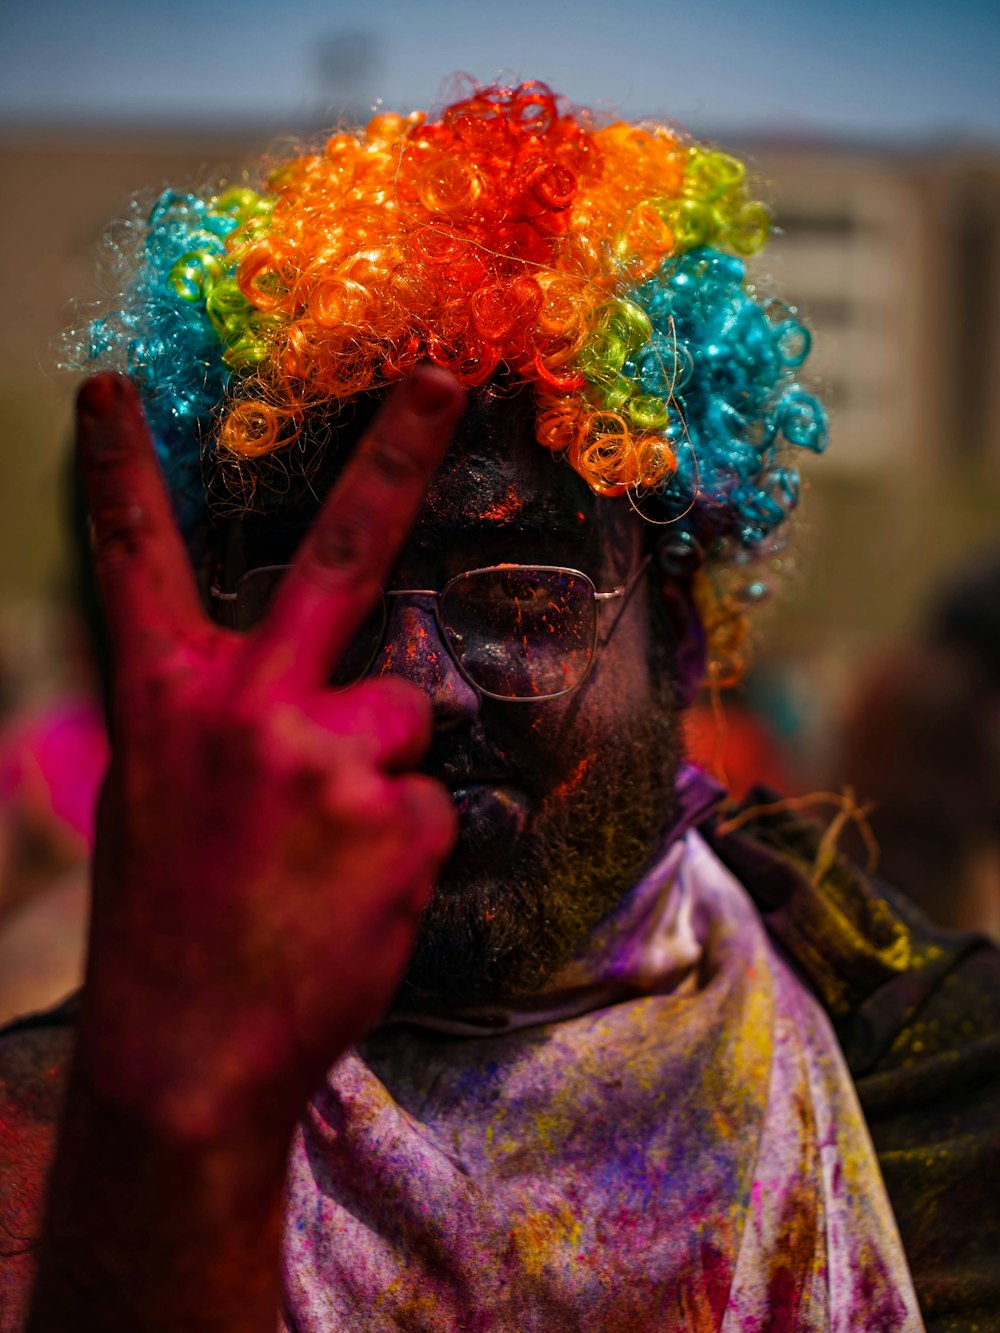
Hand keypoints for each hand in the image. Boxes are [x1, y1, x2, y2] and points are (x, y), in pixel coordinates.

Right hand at [74, 367, 464, 1143]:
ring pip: (405, 717)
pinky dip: (406, 843)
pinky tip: (355, 893)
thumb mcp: (152, 798)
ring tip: (325, 852)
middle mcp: (248, 704)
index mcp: (166, 700)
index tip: (115, 392)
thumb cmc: (167, 921)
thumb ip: (207, 722)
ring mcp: (330, 755)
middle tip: (446, 376)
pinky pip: (431, 803)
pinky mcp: (400, 817)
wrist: (186, 1056)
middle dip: (397, 450)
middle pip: (340, 549)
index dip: (120, 471)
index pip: (135, 559)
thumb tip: (269, 687)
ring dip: (382, 772)